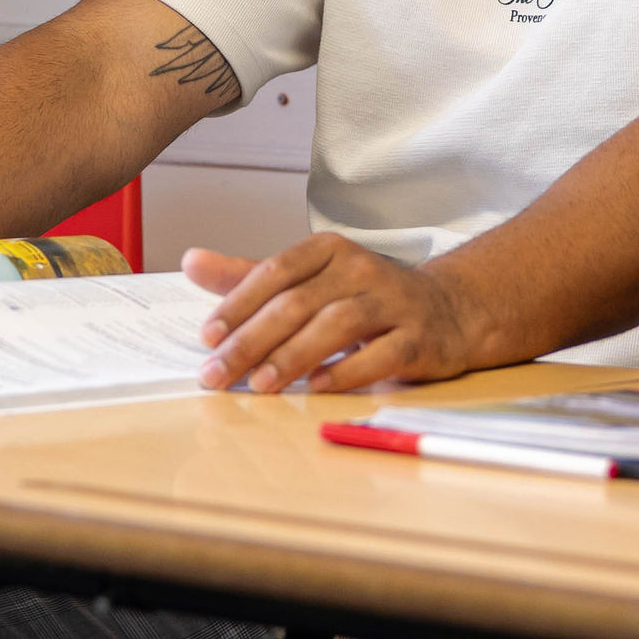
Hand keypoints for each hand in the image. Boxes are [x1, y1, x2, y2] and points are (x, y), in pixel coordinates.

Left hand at [183, 234, 477, 393]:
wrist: (448, 311)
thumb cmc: (365, 298)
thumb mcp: (307, 281)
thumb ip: (248, 274)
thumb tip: (190, 260)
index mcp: (328, 250)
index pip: (275, 270)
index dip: (238, 302)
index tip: (207, 336)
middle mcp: (361, 268)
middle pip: (298, 302)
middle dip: (252, 340)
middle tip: (217, 372)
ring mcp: (393, 302)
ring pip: (337, 325)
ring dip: (294, 357)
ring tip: (260, 384)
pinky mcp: (419, 337)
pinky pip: (381, 353)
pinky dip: (348, 371)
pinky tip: (318, 388)